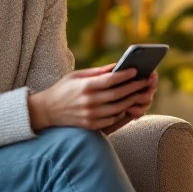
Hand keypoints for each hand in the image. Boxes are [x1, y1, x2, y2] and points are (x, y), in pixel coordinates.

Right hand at [29, 65, 149, 131]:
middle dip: (134, 87)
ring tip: (140, 93)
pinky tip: (127, 106)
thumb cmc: (63, 89)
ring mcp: (91, 115)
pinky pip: (112, 119)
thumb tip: (117, 66)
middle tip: (146, 81)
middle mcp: (89, 102)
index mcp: (86, 86)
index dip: (126, 75)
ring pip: (118, 108)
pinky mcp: (91, 125)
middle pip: (118, 94)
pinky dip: (122, 113)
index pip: (111, 80)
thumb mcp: (77, 76)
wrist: (46, 111)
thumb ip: (97, 72)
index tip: (137, 70)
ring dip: (131, 100)